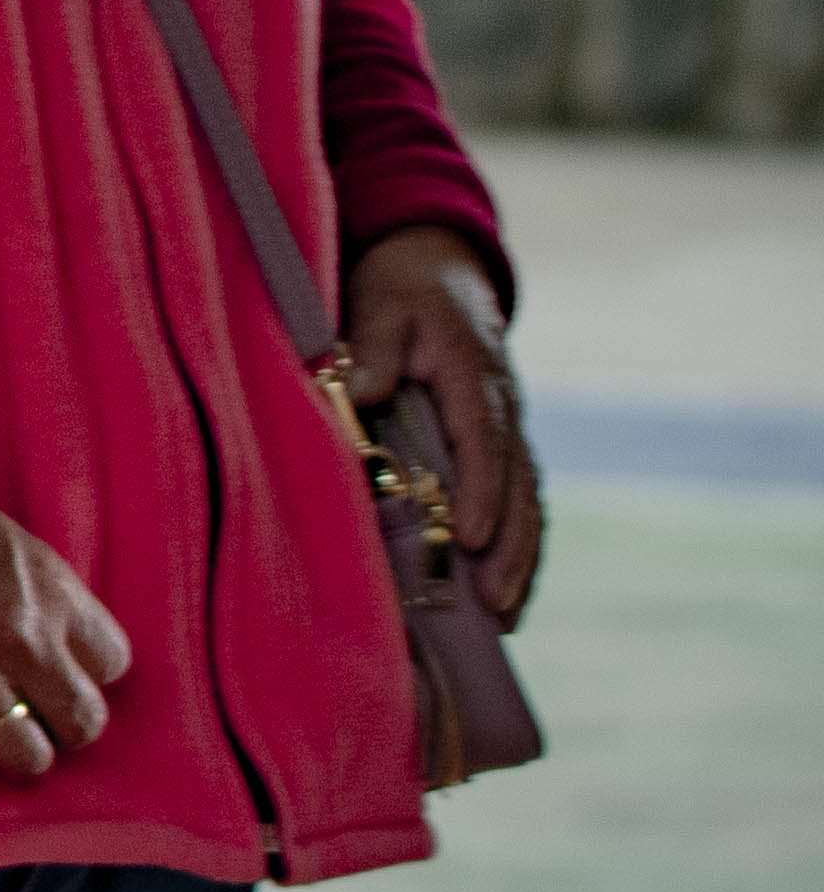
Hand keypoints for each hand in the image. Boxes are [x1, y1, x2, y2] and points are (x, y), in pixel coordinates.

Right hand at [0, 471, 132, 794]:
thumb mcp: (13, 544)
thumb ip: (47, 597)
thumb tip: (61, 645)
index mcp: (52, 592)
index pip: (113, 662)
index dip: (90, 671)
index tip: (64, 670)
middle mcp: (23, 640)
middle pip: (83, 722)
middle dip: (64, 726)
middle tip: (38, 717)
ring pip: (29, 757)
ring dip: (17, 752)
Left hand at [343, 227, 539, 625]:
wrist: (439, 273)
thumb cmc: (401, 290)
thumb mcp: (381, 304)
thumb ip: (374, 345)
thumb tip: (364, 388)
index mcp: (475, 375)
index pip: (483, 441)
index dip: (479, 491)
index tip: (467, 537)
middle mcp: (503, 408)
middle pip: (518, 486)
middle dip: (511, 548)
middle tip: (496, 604)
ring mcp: (508, 430)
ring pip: (527, 502)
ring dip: (521, 559)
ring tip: (506, 618)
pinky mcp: (500, 445)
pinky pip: (518, 501)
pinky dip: (516, 547)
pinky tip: (504, 595)